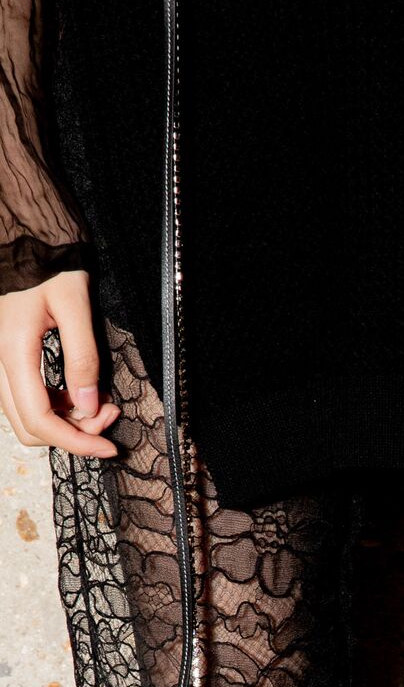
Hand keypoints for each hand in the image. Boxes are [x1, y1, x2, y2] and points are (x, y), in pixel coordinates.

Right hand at [0, 270, 118, 457]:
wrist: (24, 240)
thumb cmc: (48, 264)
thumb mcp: (75, 305)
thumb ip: (83, 357)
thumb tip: (89, 406)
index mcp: (14, 353)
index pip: (41, 421)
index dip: (76, 442)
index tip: (109, 446)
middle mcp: (1, 364)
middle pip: (32, 427)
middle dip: (74, 432)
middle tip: (110, 414)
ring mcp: (3, 363)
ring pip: (30, 415)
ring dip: (67, 420)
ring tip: (103, 402)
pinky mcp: (11, 360)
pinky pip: (30, 398)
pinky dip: (58, 404)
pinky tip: (84, 391)